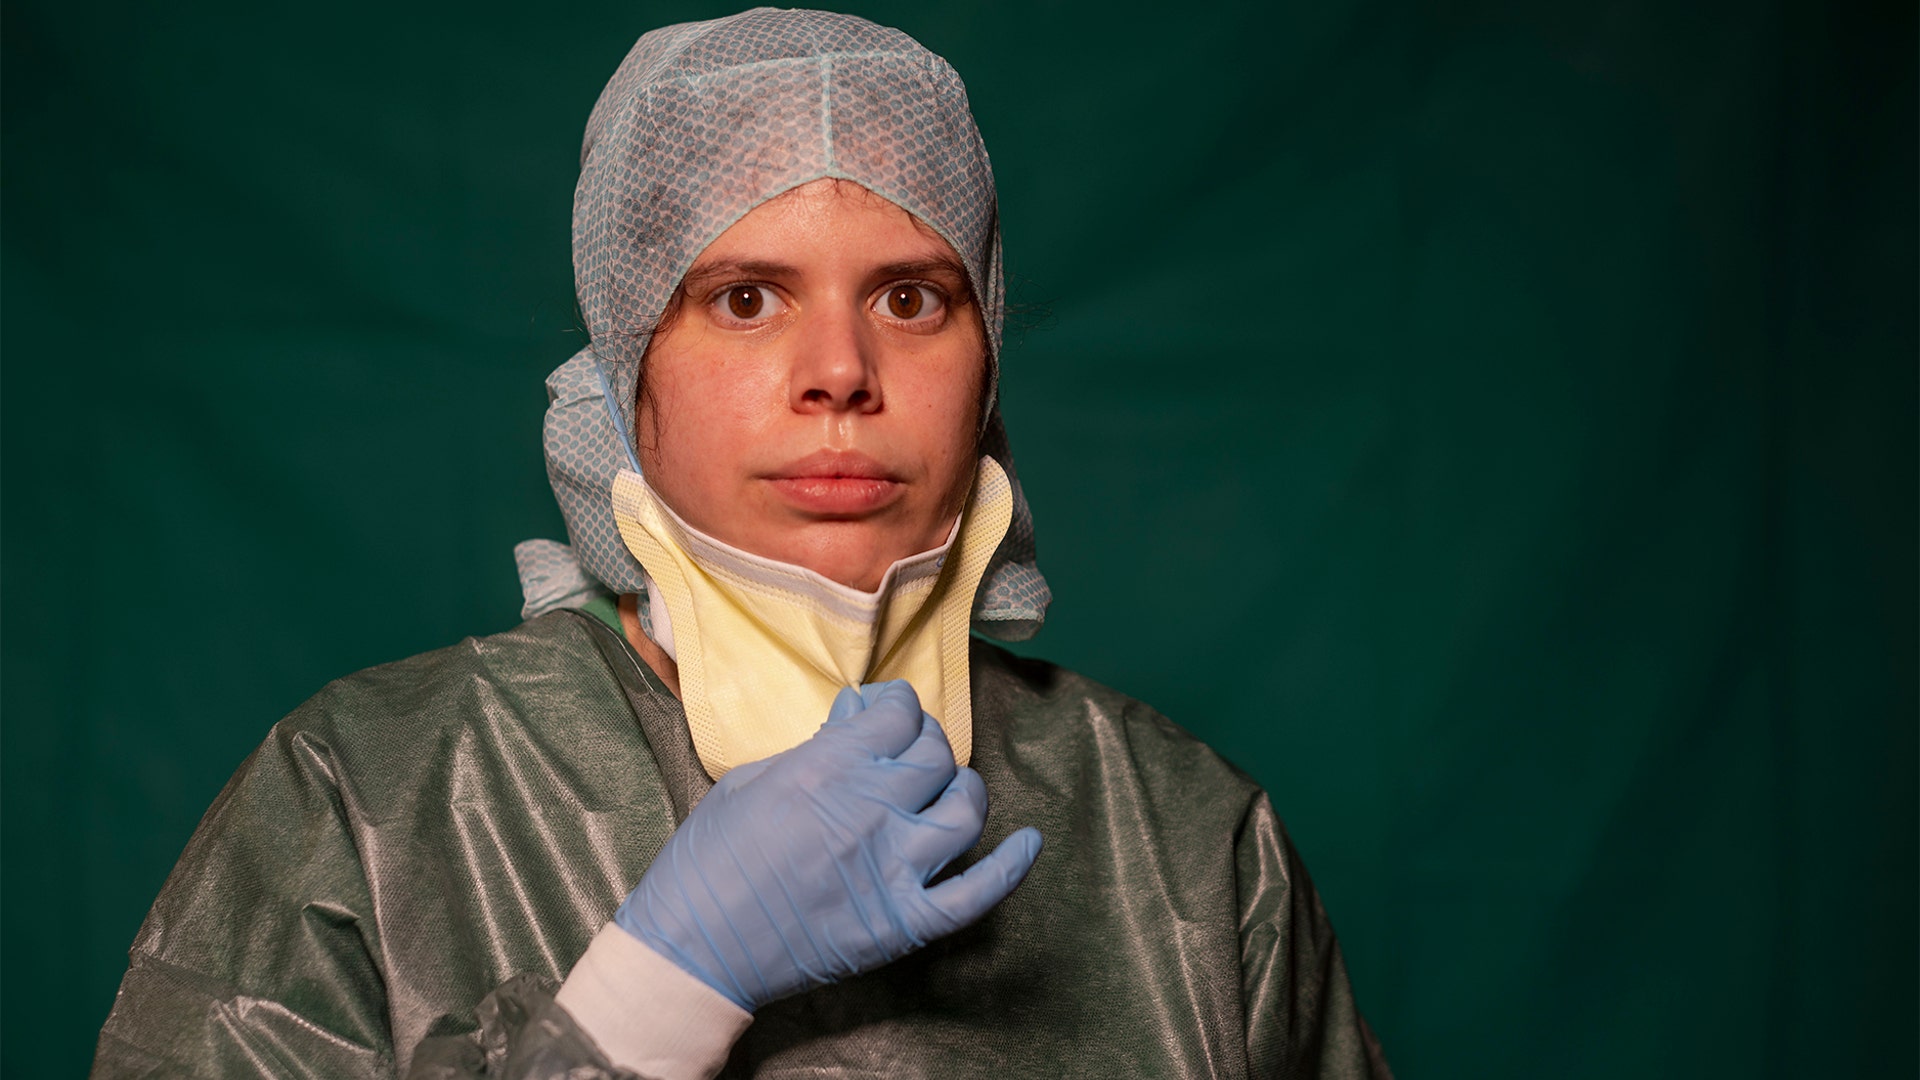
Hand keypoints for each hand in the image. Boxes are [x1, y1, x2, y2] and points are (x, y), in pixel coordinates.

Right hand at [613, 680, 1042, 1010]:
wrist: (695, 950)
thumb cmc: (708, 861)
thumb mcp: (749, 780)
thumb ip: (814, 748)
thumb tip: (857, 721)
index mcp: (828, 770)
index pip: (898, 714)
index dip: (897, 707)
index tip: (886, 714)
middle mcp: (871, 812)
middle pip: (935, 755)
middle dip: (925, 741)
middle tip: (909, 750)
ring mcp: (895, 870)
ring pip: (966, 810)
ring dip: (964, 789)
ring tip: (949, 788)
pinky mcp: (905, 923)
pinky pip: (978, 893)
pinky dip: (1010, 866)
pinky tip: (1027, 842)